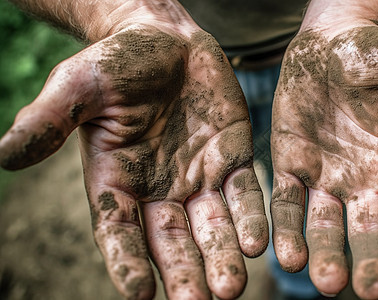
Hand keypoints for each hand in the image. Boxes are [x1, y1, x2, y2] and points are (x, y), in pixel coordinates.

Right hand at [0, 8, 267, 299]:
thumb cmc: (116, 62)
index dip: (127, 262)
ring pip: (211, 226)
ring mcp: (199, 178)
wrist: (166, 39)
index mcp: (116, 182)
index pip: (119, 232)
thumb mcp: (77, 85)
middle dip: (184, 272)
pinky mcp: (233, 159)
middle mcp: (159, 190)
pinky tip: (257, 242)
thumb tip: (4, 155)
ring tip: (232, 286)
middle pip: (171, 241)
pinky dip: (250, 218)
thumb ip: (48, 121)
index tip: (140, 293)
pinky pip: (244, 193)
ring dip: (222, 256)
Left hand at [271, 21, 377, 299]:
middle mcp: (365, 181)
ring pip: (326, 225)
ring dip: (326, 254)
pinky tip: (287, 255)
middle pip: (370, 229)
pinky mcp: (292, 166)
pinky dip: (286, 229)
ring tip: (326, 281)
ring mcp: (327, 178)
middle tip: (370, 289)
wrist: (329, 42)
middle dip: (371, 260)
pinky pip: (287, 203)